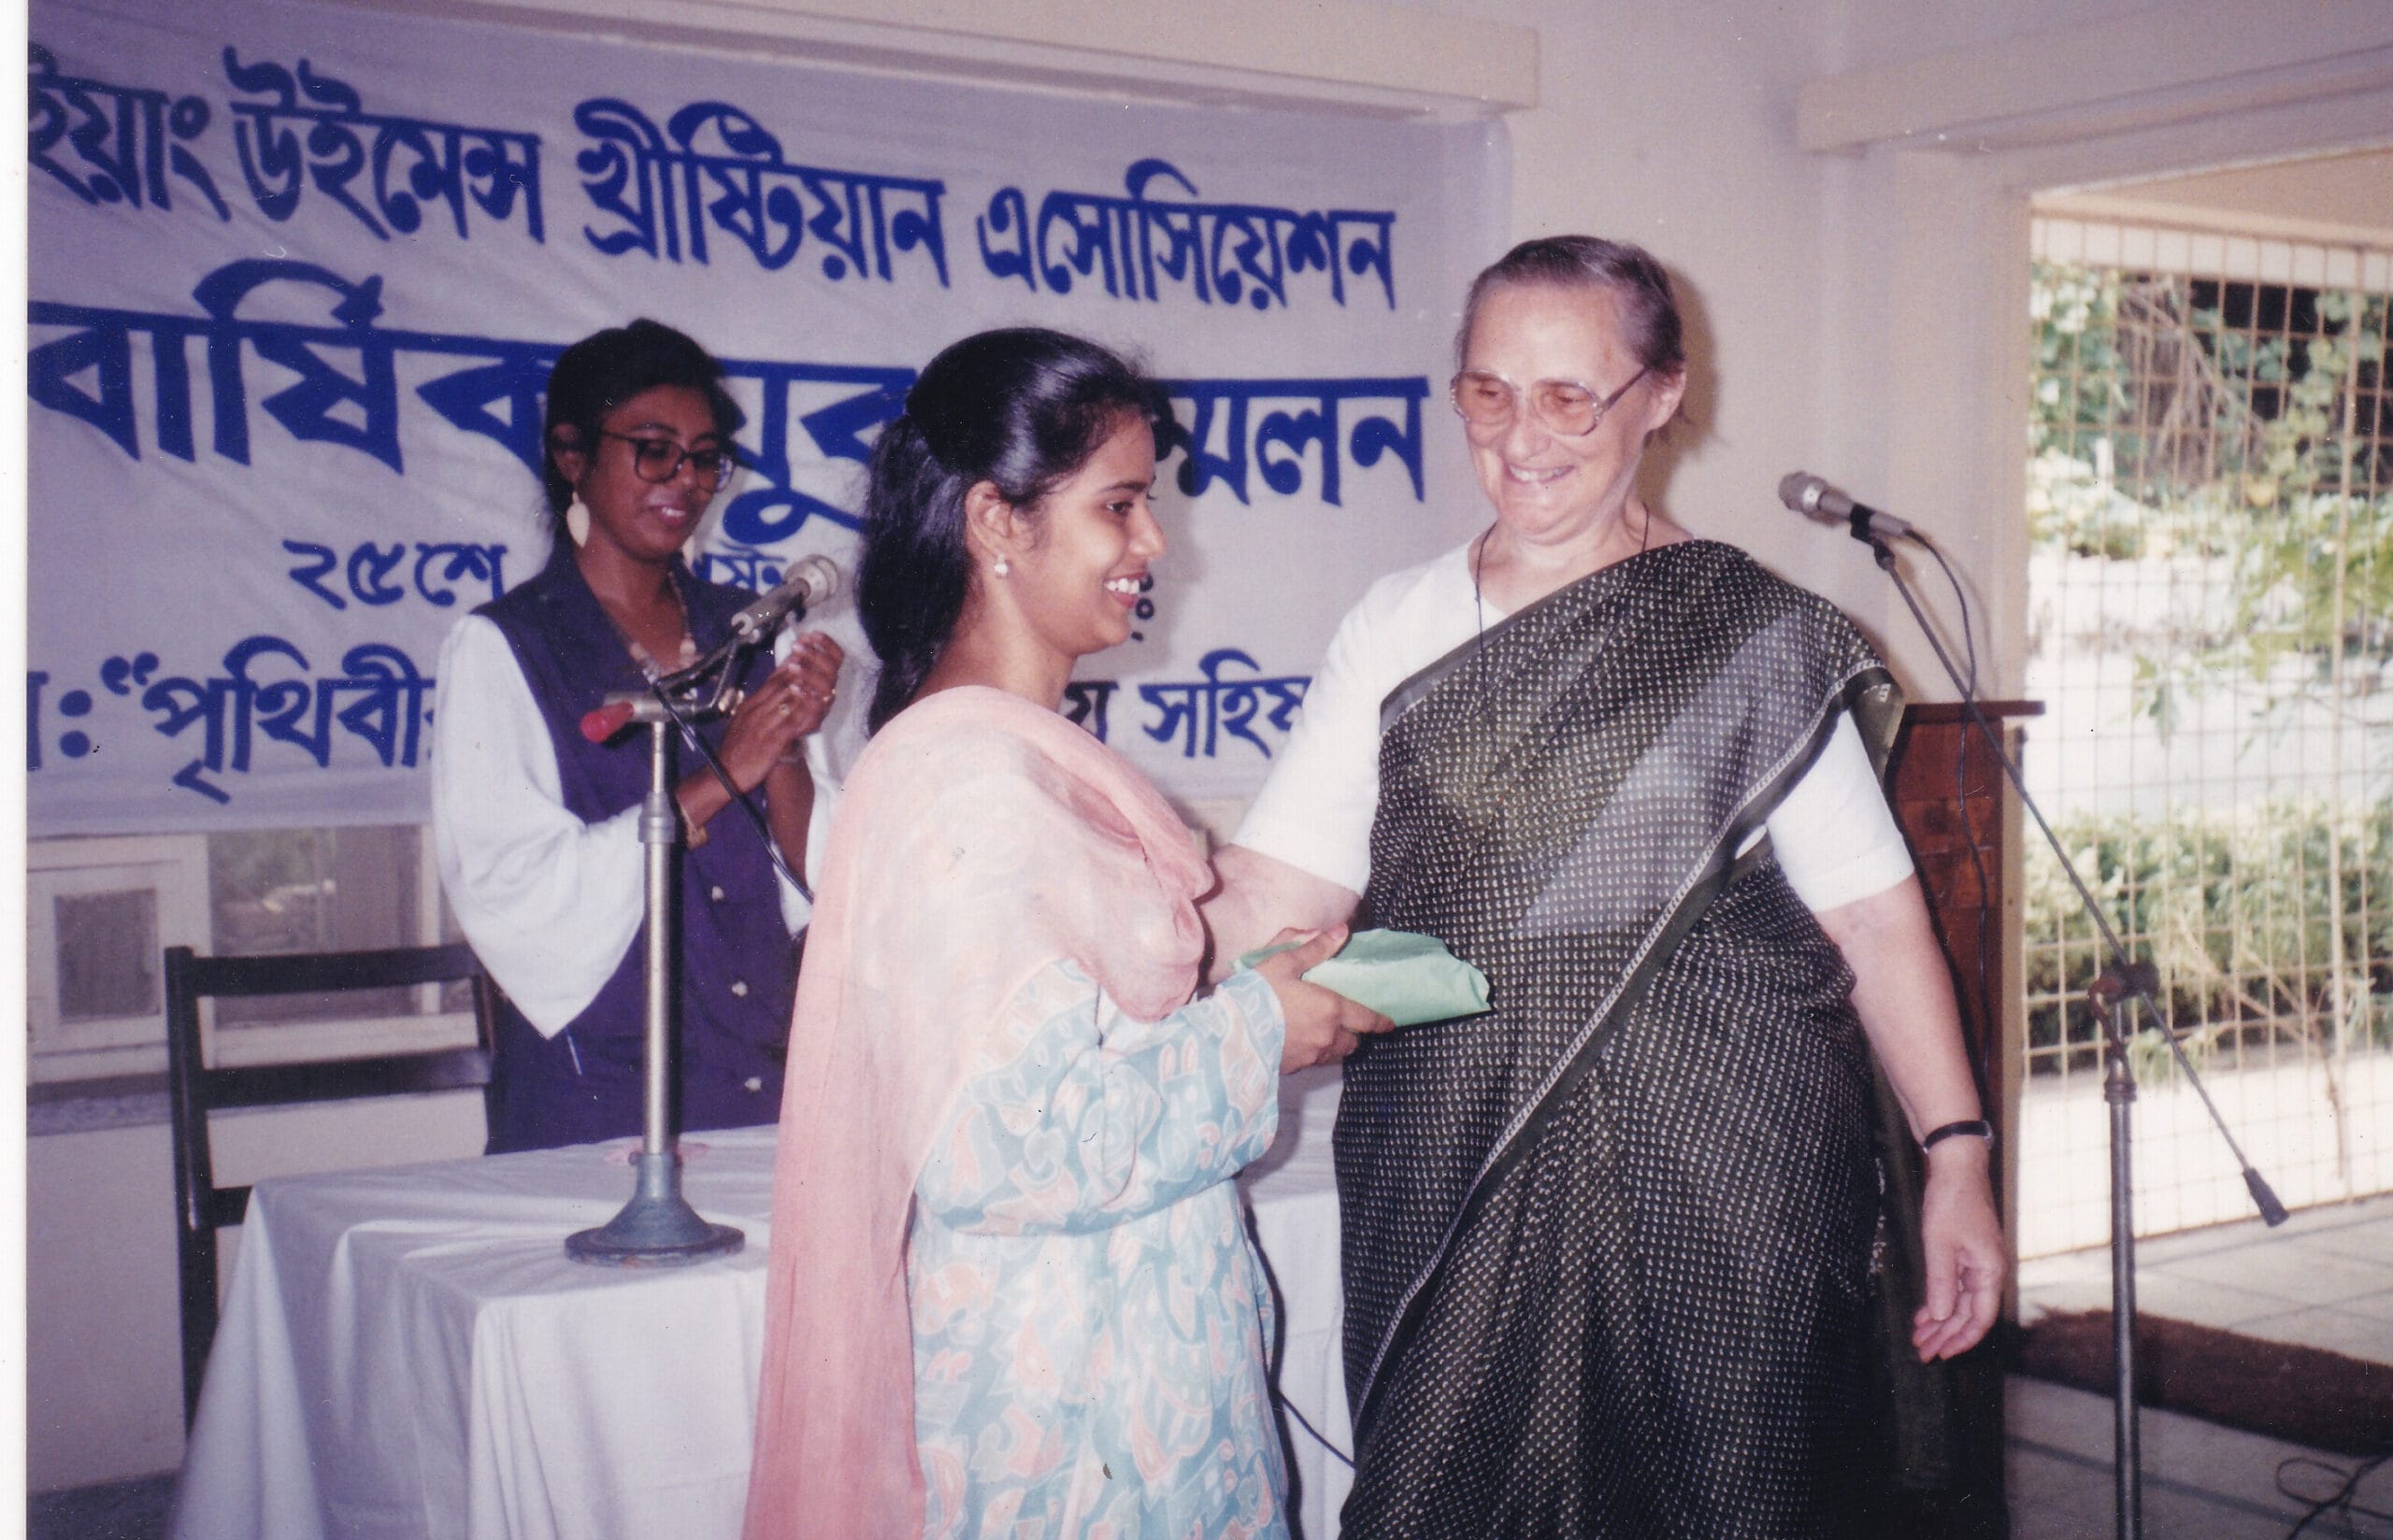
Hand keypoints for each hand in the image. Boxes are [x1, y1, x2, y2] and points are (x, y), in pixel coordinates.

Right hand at [714, 633, 842, 791]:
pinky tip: (819, 708)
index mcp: (749, 705)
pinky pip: (793, 723)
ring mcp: (764, 724)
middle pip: (781, 684)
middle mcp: (756, 710)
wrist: (723, 774)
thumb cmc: (734, 751)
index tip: (802, 656)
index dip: (788, 667)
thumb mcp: (741, 723)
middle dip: (800, 671)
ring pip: (788, 699)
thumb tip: (767, 697)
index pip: (771, 680)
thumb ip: (755, 709)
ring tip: (824, 679)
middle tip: (817, 660)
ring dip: (807, 688)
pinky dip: (806, 713)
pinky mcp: (772, 740)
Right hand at [1255, 925, 1394, 1073]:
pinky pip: (1313, 1061)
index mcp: (1331, 1008)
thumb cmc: (1258, 992)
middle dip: (1354, 1034)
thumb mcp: (1284, 962)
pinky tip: (1300, 1043)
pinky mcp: (1294, 1067)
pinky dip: (1314, 1053)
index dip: (1380, 1022)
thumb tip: (1342, 930)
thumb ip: (1315, 948)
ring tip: (1324, 1034)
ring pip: (1335, 1054)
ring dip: (1336, 1045)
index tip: (1389, 1024)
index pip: (1366, 1018)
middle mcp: (1327, 1035)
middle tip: (1349, 1025)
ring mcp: (1311, 1055)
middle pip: (1353, 1041)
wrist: (1231, 1031)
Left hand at [1912, 1137, 2005, 1361]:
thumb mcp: (1940, 1244)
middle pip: (1969, 1314)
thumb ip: (1941, 1282)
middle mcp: (1988, 1270)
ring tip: (1919, 1337)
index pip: (1980, 1318)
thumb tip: (1942, 1317)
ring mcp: (1977, 1262)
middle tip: (1922, 1352)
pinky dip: (1940, 1300)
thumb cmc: (1951, 1201)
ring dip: (1941, 1321)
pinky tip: (1925, 1313)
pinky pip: (1955, 1286)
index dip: (1961, 1339)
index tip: (1941, 1354)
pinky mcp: (1966, 1254)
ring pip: (1960, 1302)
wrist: (1956, 1167)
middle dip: (1946, 1335)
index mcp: (1989, 1271)